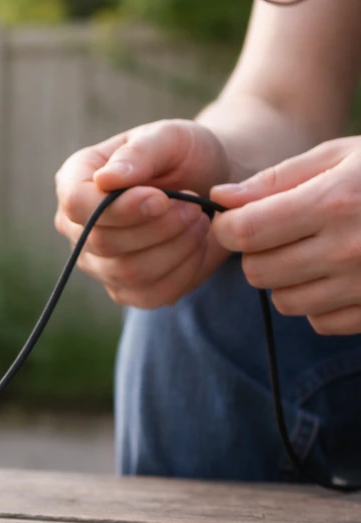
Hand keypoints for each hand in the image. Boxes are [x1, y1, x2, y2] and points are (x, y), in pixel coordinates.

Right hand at [55, 119, 230, 308]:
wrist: (212, 182)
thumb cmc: (184, 154)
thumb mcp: (169, 137)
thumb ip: (139, 154)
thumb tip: (106, 180)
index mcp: (74, 181)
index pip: (77, 205)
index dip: (120, 208)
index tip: (162, 198)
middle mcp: (76, 227)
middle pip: (103, 243)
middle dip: (159, 227)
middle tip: (195, 206)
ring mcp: (96, 263)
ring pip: (129, 273)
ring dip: (176, 248)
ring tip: (200, 221)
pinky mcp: (124, 289)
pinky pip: (151, 295)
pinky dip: (184, 272)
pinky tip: (196, 246)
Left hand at [212, 138, 360, 335]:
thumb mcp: (343, 156)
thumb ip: (276, 180)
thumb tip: (220, 198)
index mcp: (334, 202)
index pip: (243, 233)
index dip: (229, 227)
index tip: (239, 218)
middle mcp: (349, 249)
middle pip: (257, 272)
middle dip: (257, 253)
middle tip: (282, 232)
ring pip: (284, 301)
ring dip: (288, 280)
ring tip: (317, 250)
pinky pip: (320, 322)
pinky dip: (320, 302)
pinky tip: (343, 274)